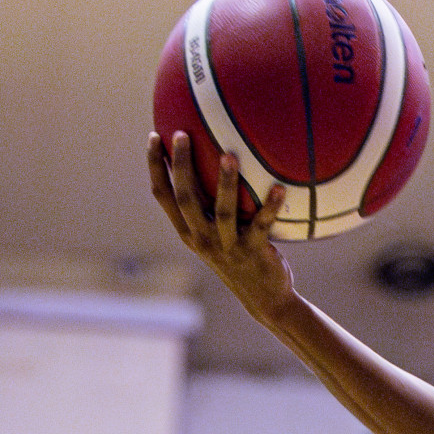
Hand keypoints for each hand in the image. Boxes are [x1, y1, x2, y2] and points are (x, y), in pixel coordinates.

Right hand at [146, 132, 295, 327]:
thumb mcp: (218, 234)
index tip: (153, 136)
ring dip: (226, 183)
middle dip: (181, 165)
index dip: (155, 166)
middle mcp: (202, 239)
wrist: (265, 299)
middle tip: (182, 134)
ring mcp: (227, 247)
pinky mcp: (253, 253)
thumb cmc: (241, 258)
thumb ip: (211, 207)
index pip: (163, 196)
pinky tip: (280, 188)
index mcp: (188, 232)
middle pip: (185, 198)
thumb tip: (217, 162)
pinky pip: (261, 225)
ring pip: (222, 212)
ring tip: (229, 155)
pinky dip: (270, 207)